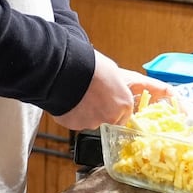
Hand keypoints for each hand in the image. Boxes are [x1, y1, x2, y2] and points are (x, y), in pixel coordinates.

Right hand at [51, 50, 169, 130]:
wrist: (68, 70)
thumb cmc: (91, 67)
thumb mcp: (113, 72)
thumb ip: (117, 88)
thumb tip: (115, 88)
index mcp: (124, 104)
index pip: (124, 115)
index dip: (115, 108)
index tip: (109, 103)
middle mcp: (111, 117)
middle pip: (107, 120)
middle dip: (100, 111)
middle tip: (92, 96)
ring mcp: (92, 123)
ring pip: (90, 121)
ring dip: (85, 112)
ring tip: (79, 95)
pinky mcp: (75, 125)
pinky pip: (75, 120)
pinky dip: (73, 112)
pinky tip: (70, 100)